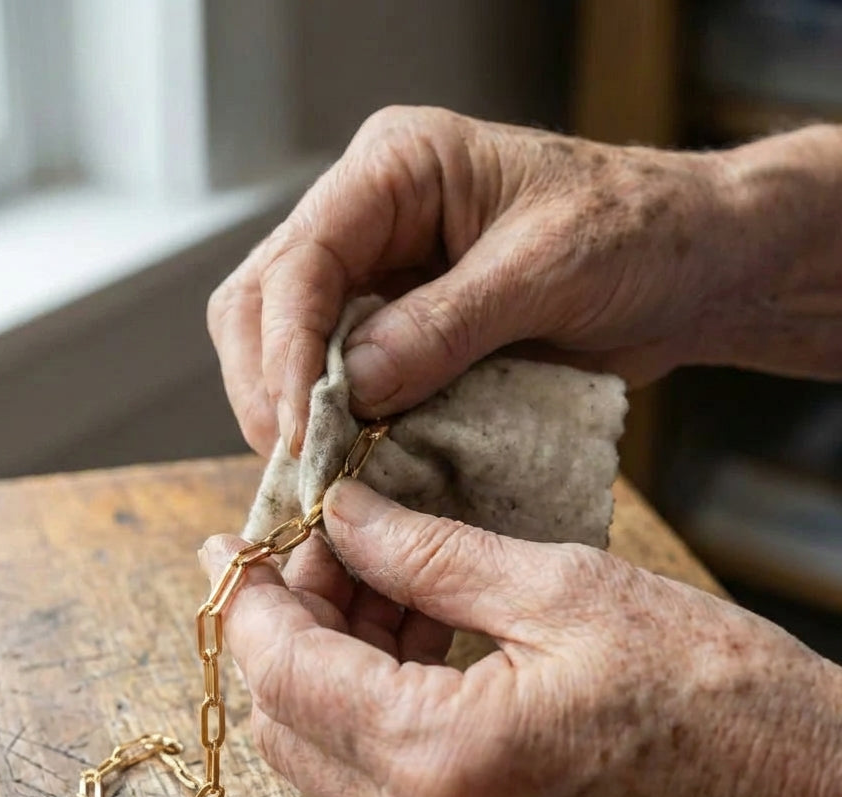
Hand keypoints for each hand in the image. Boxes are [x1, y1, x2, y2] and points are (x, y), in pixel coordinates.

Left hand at [203, 479, 841, 796]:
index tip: (230, 543)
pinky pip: (379, 786)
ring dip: (330, 661)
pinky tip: (409, 636)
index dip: (248, 599)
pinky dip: (372, 707)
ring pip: (328, 754)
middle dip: (287, 623)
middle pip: (290, 720)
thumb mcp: (565, 591)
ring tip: (375, 576)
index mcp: (446, 762)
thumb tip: (344, 513)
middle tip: (320, 545)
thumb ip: (429, 554)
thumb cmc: (718, 694)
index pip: (285, 672)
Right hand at [208, 108, 841, 455]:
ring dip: (290, 411)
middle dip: (270, 386)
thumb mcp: (548, 270)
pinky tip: (348, 462)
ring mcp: (375, 275)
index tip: (299, 430)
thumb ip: (447, 325)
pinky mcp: (394, 329)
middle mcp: (368, 217)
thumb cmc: (636, 235)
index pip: (301, 259)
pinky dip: (333, 424)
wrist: (689, 265)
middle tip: (300, 466)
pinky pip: (334, 379)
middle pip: (263, 302)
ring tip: (320, 473)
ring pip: (281, 344)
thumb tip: (352, 387)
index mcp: (396, 167)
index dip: (286, 349)